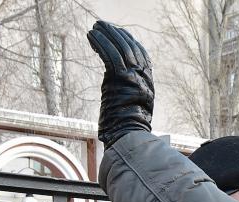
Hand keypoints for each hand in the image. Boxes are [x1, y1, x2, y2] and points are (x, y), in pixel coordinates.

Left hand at [86, 20, 153, 145]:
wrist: (128, 138)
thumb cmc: (126, 131)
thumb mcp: (131, 109)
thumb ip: (127, 93)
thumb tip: (115, 88)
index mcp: (147, 84)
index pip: (142, 55)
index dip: (130, 41)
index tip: (120, 33)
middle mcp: (143, 77)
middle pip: (130, 47)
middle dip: (116, 34)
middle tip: (102, 26)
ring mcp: (132, 77)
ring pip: (119, 47)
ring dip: (105, 35)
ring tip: (94, 28)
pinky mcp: (119, 78)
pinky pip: (108, 54)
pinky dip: (99, 43)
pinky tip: (91, 36)